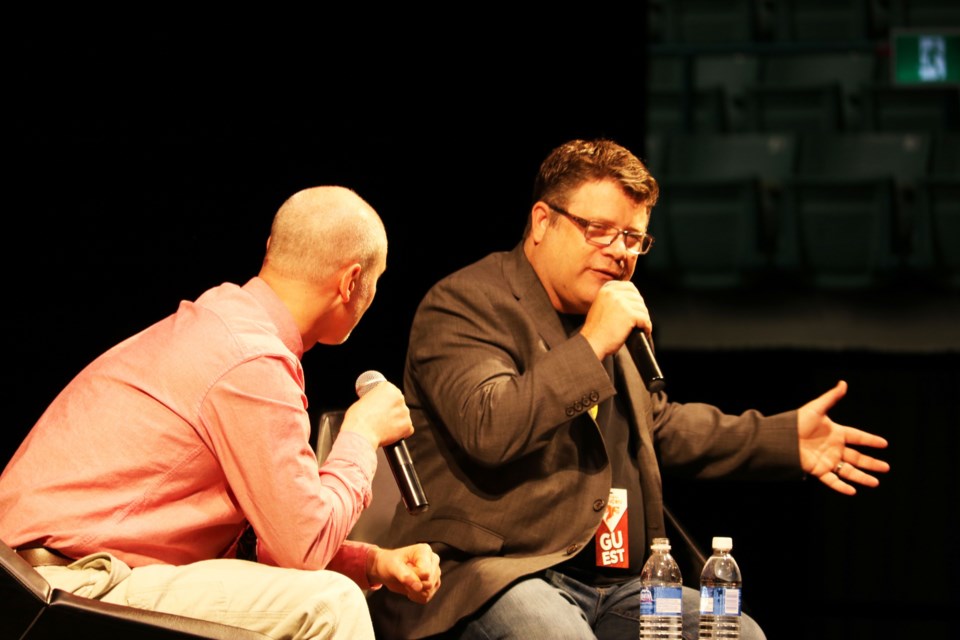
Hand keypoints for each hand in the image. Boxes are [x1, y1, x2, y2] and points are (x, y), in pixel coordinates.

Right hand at [340, 381, 413, 449]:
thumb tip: (375, 405)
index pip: (390, 392)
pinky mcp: (408, 426)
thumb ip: (374, 399)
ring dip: (396, 421)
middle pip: (397, 403)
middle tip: (381, 418)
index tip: (380, 406)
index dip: (384, 401)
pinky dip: (400, 432)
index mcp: (388, 388)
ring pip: (402, 416)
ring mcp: (405, 412)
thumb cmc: (358, 418)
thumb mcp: (363, 400)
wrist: (361, 433)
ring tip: (383, 427)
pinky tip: (389, 433)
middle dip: (391, 410)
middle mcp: (399, 398)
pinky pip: (406, 429)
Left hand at [366, 544, 440, 603]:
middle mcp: (433, 560)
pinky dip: (416, 596)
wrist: (386, 569)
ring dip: (414, 591)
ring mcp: (435, 572)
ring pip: (429, 591)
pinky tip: (410, 588)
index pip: (426, 572)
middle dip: (413, 585)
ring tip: (406, 582)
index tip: (403, 571)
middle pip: (429, 582)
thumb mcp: (393, 566)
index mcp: (425, 551)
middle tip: (403, 578)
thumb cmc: (389, 563)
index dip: (413, 577)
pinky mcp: (434, 583)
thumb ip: (405, 576)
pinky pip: (427, 597)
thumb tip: (419, 587)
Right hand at [581, 281, 650, 359]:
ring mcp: (622, 303)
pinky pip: (645, 319)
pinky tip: (644, 331)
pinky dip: (647, 326)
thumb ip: (613, 299)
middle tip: (639, 319)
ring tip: (641, 327)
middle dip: (640, 309)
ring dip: (644, 318)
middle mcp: (614, 293)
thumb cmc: (596, 330)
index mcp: (606, 290)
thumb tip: (630, 300)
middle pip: (638, 297)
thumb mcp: (601, 306)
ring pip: (643, 308)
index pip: (629, 287)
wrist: (592, 342)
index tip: (635, 307)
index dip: (635, 297)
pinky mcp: (629, 315)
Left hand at [797, 380, 889, 494]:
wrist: (781, 438)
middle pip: (857, 457)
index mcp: (836, 433)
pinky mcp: (818, 470)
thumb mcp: (816, 408)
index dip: (870, 440)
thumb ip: (831, 397)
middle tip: (886, 468)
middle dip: (871, 463)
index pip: (857, 437)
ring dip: (862, 477)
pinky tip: (853, 491)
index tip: (884, 443)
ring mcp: (827, 460)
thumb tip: (843, 383)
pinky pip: (832, 480)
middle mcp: (834, 448)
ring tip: (876, 482)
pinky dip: (842, 487)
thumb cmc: (797, 422)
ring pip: (848, 470)